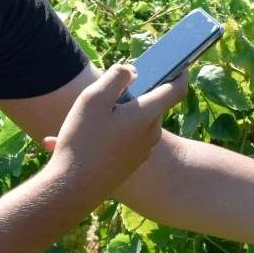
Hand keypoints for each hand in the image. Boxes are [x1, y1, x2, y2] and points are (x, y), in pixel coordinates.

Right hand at [42, 64, 187, 202]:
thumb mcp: (94, 98)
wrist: (73, 189)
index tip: (179, 63)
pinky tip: (76, 141)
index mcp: (147, 115)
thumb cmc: (83, 141)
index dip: (180, 73)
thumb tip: (133, 72)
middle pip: (149, 104)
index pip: (177, 89)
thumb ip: (117, 77)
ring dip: (114, 117)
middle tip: (102, 97)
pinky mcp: (130, 163)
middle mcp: (151, 133)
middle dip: (130, 97)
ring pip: (133, 122)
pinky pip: (122, 140)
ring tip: (81, 123)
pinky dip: (105, 136)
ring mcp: (142, 150)